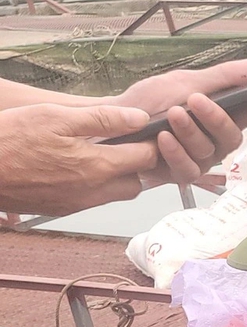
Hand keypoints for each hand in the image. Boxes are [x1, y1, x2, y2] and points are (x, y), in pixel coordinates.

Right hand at [0, 105, 161, 214]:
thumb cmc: (10, 138)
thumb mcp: (55, 117)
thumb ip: (102, 119)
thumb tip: (139, 118)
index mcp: (97, 166)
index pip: (146, 158)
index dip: (152, 143)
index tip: (148, 132)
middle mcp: (93, 191)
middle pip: (136, 182)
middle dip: (137, 164)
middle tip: (124, 143)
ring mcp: (77, 204)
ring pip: (115, 194)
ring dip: (116, 176)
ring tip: (98, 153)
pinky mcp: (62, 209)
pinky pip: (92, 200)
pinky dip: (95, 186)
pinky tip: (77, 167)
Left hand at [114, 60, 246, 185]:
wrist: (113, 121)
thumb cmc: (148, 103)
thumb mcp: (185, 82)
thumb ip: (223, 77)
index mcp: (221, 116)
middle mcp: (214, 140)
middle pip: (233, 136)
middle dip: (216, 118)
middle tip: (196, 100)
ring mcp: (199, 159)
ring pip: (208, 151)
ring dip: (190, 131)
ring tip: (172, 114)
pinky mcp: (180, 173)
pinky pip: (188, 169)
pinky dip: (176, 152)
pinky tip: (164, 138)